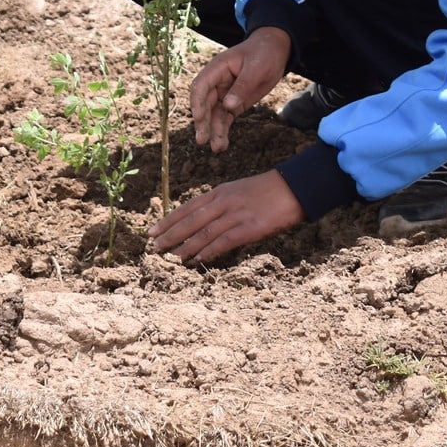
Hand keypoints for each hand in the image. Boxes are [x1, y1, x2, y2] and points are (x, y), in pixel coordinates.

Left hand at [148, 170, 303, 262]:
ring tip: (172, 257)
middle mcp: (223, 202)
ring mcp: (236, 214)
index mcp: (219, 193)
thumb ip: (221, 205)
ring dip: (186, 246)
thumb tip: (205, 222)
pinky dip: (210, 250)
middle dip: (171, 234)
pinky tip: (198, 259)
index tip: (152, 231)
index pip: (187, 208)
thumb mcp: (238, 192)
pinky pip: (225, 240)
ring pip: (204, 231)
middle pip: (190, 220)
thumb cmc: (267, 191)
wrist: (294, 187)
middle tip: (154, 247)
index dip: (168, 220)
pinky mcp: (250, 227)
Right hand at [189, 26, 291, 153]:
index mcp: (217, 68)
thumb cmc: (263, 53)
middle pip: (205, 104)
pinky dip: (223, 130)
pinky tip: (222, 144)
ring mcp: (224, 94)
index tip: (200, 118)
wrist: (274, 50)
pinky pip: (225, 118)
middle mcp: (217, 82)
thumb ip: (242, 86)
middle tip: (203, 140)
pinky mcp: (234, 103)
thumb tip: (228, 106)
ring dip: (214, 131)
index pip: (200, 86)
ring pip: (214, 114)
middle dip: (203, 122)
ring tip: (217, 148)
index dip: (198, 102)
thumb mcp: (256, 68)